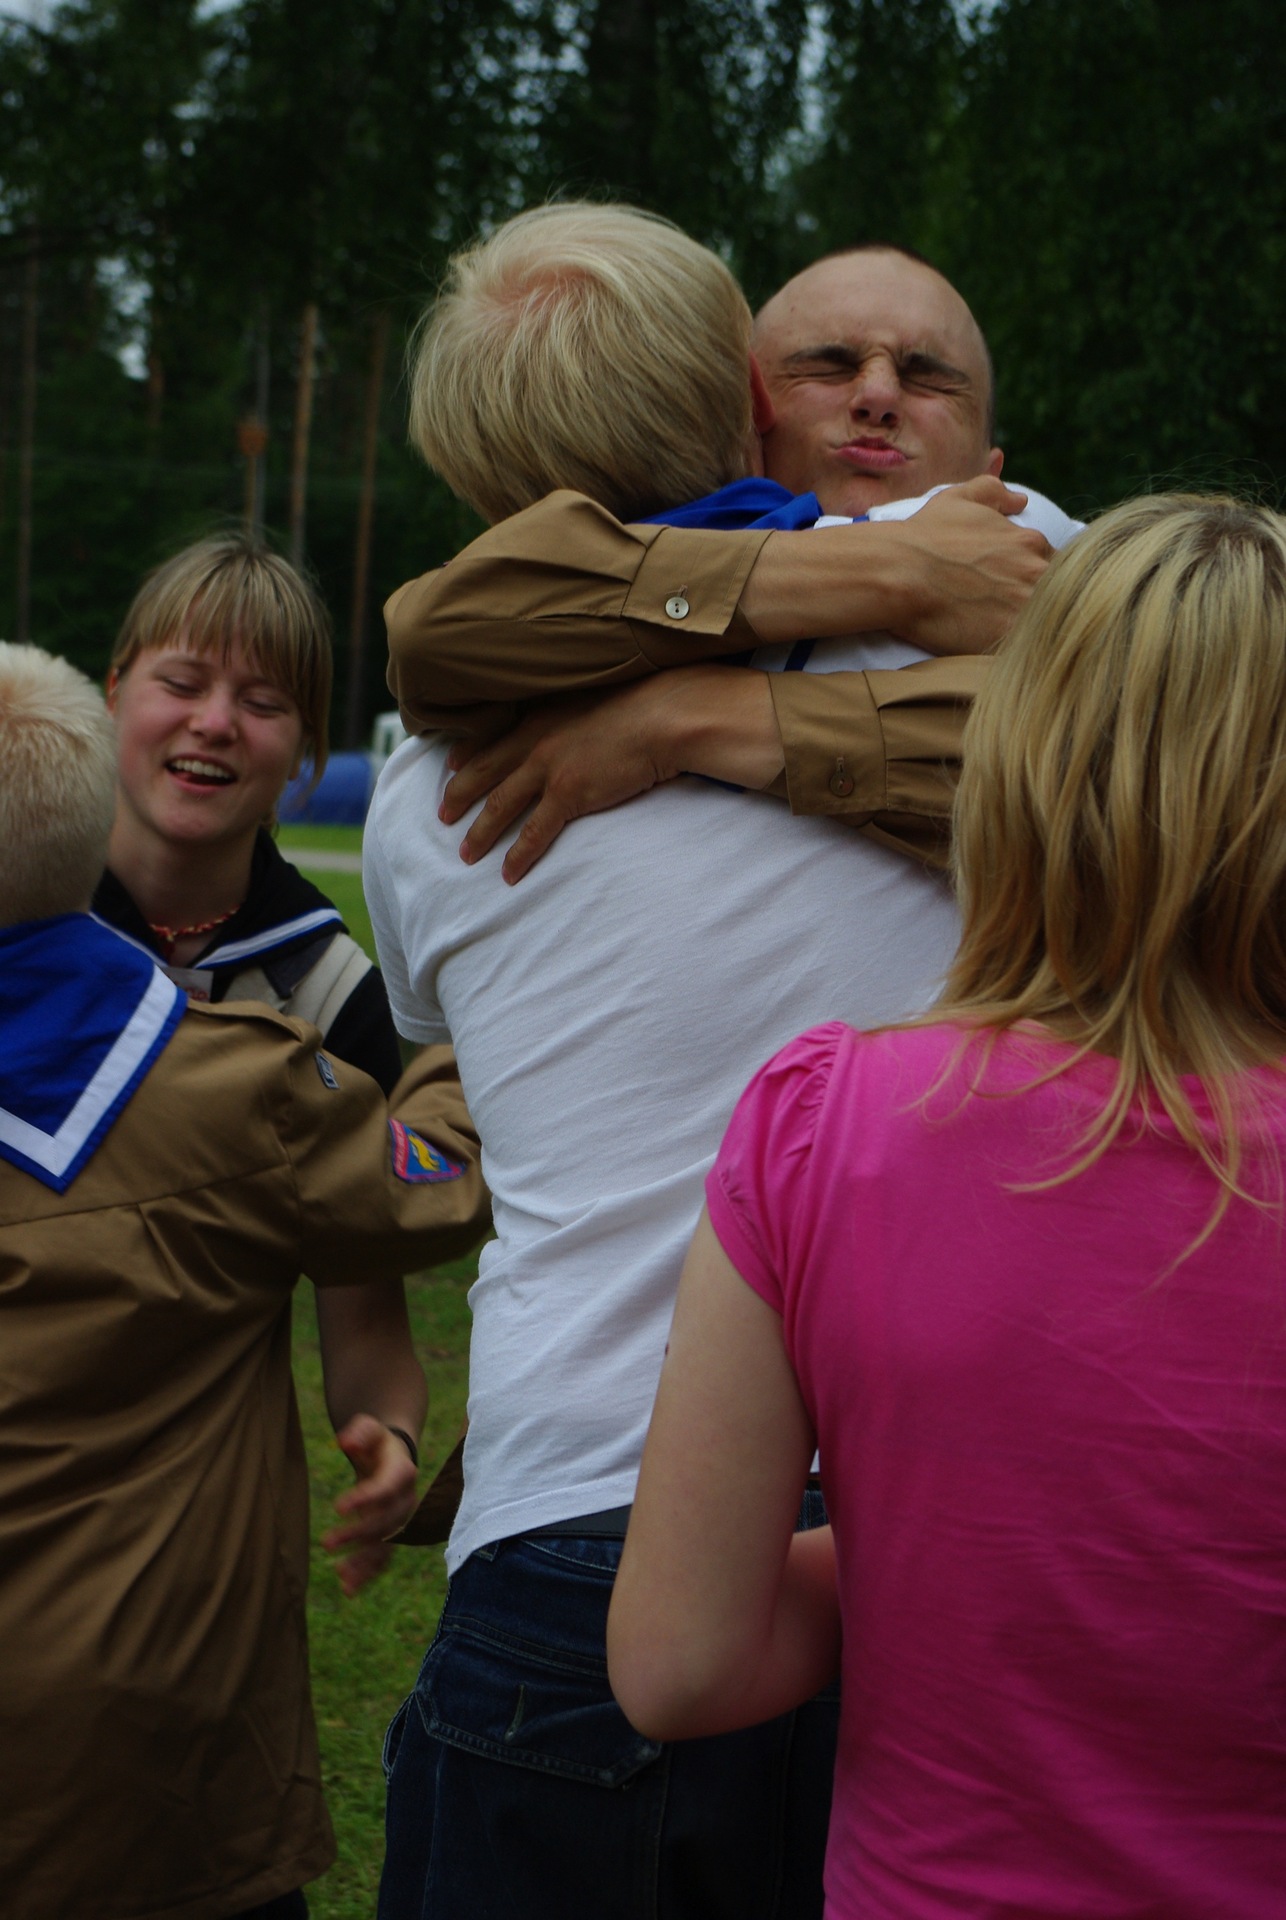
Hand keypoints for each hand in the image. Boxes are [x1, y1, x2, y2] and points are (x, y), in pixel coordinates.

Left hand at [321, 1413, 419, 1597]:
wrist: (393, 1456)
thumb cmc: (376, 1442)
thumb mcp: (369, 1429)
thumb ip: (360, 1432)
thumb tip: (346, 1441)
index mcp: (402, 1472)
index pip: (386, 1489)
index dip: (364, 1499)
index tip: (337, 1508)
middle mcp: (406, 1499)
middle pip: (385, 1522)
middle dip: (357, 1535)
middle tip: (326, 1543)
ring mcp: (400, 1520)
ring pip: (386, 1546)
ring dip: (364, 1562)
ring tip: (340, 1574)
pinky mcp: (391, 1534)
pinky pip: (383, 1558)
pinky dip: (367, 1573)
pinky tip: (347, 1588)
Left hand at [441, 668, 781, 881]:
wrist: (664, 715)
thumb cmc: (641, 705)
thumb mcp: (593, 699)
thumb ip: (571, 714)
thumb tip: (573, 726)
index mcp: (540, 716)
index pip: (491, 736)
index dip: (468, 755)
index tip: (452, 767)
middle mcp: (535, 741)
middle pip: (484, 773)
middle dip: (458, 797)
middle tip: (441, 816)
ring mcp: (549, 768)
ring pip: (501, 806)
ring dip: (480, 833)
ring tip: (465, 854)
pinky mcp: (569, 794)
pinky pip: (535, 832)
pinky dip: (518, 855)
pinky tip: (508, 874)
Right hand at [886, 475, 1051, 654]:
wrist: (898, 570)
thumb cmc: (924, 535)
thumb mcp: (958, 499)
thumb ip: (993, 492)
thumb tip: (1018, 500)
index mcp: (1030, 543)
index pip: (1056, 568)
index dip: (1036, 582)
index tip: (1017, 592)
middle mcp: (1036, 572)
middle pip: (1057, 597)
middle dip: (1039, 607)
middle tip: (1008, 616)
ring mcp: (1025, 606)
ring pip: (1044, 624)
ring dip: (1031, 631)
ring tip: (1006, 637)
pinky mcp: (1008, 637)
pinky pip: (1026, 649)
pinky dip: (1016, 651)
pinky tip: (997, 650)